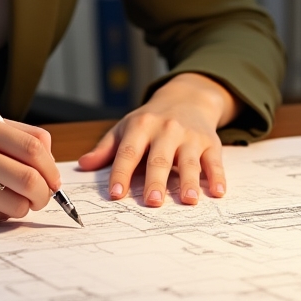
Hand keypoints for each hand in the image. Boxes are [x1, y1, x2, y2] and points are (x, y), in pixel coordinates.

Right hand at [0, 110, 61, 224]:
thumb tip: (48, 159)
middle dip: (46, 193)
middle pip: (32, 178)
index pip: (35, 145)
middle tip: (41, 196)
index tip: (51, 176)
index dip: (51, 165)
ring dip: (23, 207)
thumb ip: (5, 134)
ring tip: (11, 200)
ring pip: (17, 204)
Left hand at [77, 73, 238, 207]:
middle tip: (152, 202)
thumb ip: (106, 148)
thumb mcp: (126, 127)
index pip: (128, 152)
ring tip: (188, 200)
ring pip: (189, 161)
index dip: (121, 173)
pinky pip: (214, 161)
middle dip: (155, 181)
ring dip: (189, 181)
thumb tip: (84, 165)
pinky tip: (217, 192)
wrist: (187, 97)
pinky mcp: (210, 143)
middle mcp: (166, 130)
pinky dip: (217, 177)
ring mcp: (189, 136)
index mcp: (141, 127)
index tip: (115, 194)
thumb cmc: (151, 120)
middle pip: (159, 159)